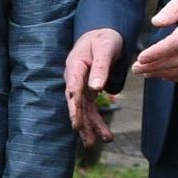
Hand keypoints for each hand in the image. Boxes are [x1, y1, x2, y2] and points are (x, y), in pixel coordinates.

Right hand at [65, 27, 123, 143]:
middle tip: (89, 141)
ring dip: (92, 127)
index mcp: (75, 67)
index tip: (77, 124)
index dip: (74, 108)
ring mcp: (80, 86)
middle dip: (83, 124)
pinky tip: (105, 135)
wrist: (102, 35)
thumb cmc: (103, 39)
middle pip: (77, 104)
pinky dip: (97, 121)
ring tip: (100, 142)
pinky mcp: (88, 91)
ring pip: (84, 110)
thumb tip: (96, 88)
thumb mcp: (104, 48)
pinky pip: (91, 109)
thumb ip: (100, 67)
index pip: (73, 90)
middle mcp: (74, 79)